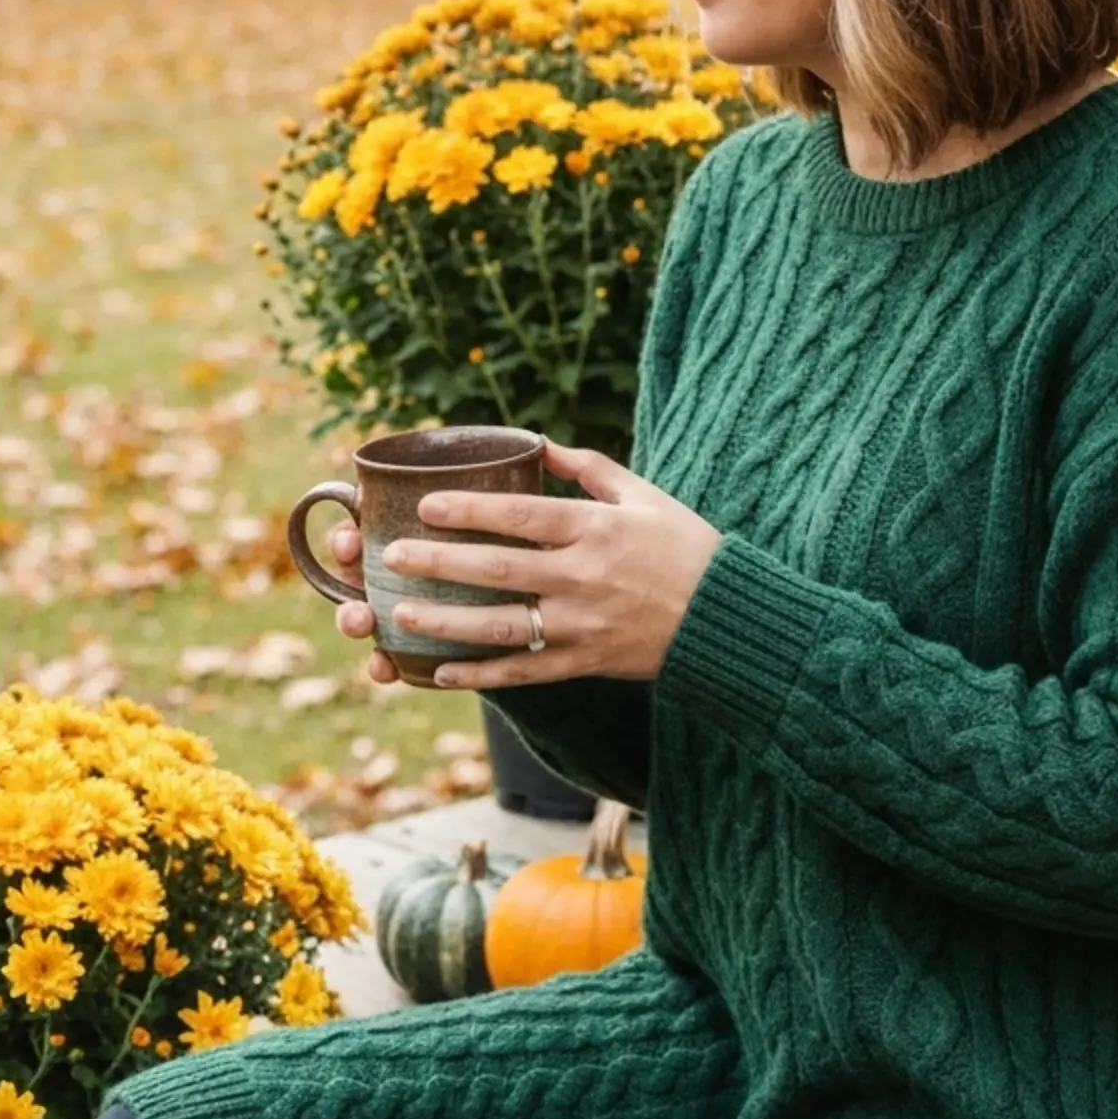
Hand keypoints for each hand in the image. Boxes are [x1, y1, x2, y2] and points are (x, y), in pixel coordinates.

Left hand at [330, 437, 721, 689]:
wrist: (723, 618)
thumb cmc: (685, 547)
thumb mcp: (644, 496)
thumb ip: (589, 469)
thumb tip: (538, 443)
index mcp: (596, 530)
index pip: (521, 516)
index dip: (470, 510)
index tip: (425, 505)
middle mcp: (584, 578)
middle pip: (499, 570)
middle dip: (441, 563)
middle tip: (393, 558)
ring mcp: (582, 625)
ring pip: (503, 626)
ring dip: (448, 622)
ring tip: (402, 615)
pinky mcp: (586, 662)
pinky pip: (525, 671)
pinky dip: (483, 675)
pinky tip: (442, 672)